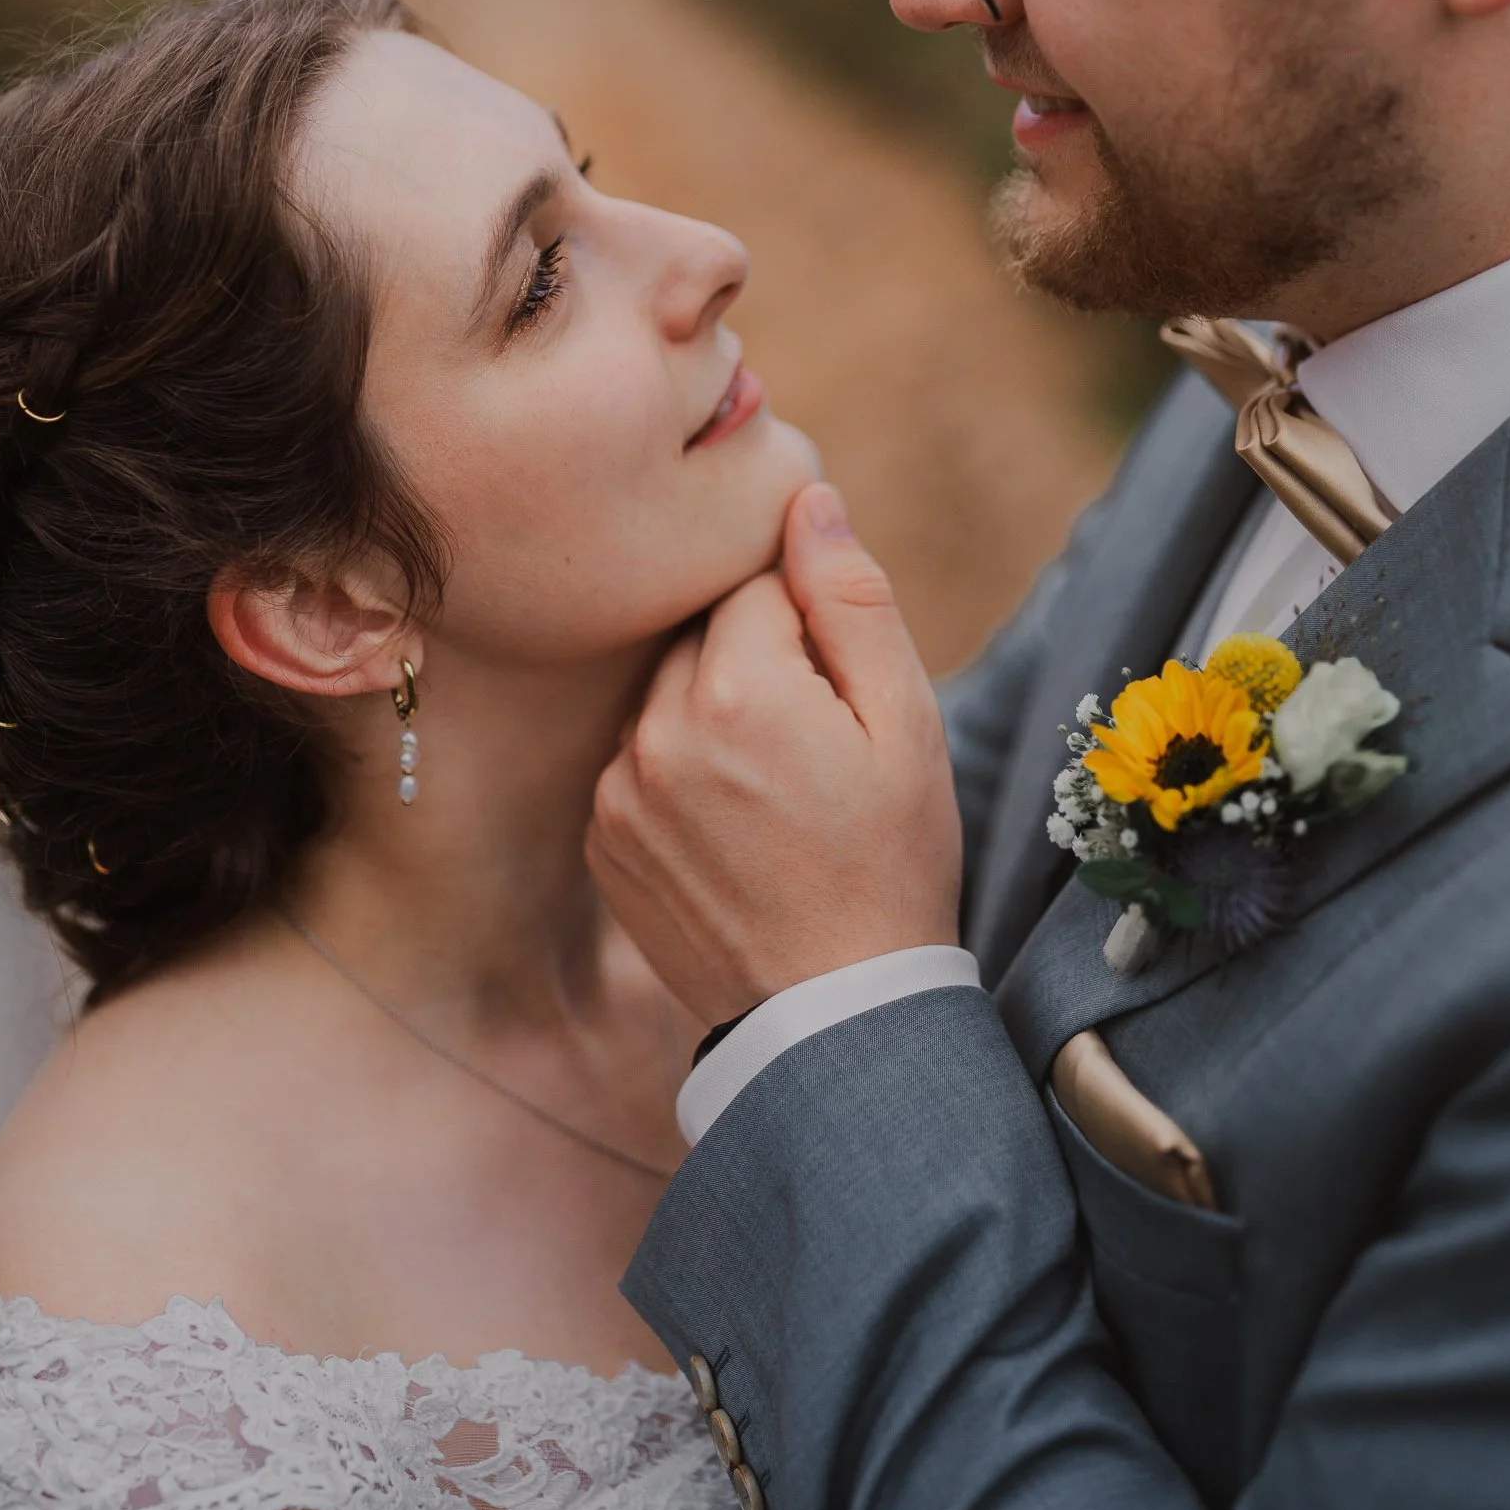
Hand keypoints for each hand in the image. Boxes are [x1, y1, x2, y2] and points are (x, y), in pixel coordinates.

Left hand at [587, 483, 961, 1024]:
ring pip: (668, 695)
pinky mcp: (602, 836)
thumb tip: (806, 495)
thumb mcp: (907, 722)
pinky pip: (639, 759)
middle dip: (758, 664)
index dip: (811, 628)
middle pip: (703, 634)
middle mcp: (656, 727)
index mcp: (738, 686)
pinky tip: (735, 828)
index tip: (840, 696)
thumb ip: (852, 597)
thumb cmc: (892, 861)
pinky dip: (680, 772)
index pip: (755, 584)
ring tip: (777, 795)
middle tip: (816, 747)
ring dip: (715, 715)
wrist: (835, 1014)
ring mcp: (617, 788)